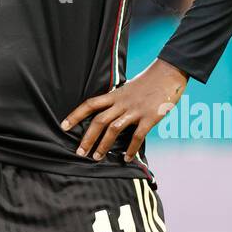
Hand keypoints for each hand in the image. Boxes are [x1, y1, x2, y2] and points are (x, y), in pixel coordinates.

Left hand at [60, 58, 187, 161]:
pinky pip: (137, 136)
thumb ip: (117, 100)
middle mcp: (122, 103)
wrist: (168, 73)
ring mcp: (135, 110)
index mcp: (115, 94)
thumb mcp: (127, 88)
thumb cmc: (148, 82)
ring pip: (114, 129)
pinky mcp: (149, 117)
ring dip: (104, 145)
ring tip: (97, 157)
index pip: (90, 104)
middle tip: (79, 152)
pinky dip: (131, 149)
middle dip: (87, 137)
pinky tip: (126, 158)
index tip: (63, 126)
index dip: (75, 115)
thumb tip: (107, 113)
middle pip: (99, 120)